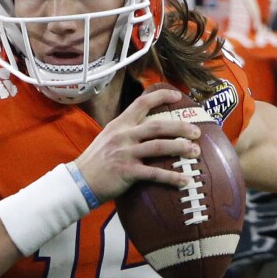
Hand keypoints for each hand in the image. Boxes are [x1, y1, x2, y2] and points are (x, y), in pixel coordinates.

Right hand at [73, 87, 201, 200]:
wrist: (79, 181)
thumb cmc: (97, 161)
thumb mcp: (109, 137)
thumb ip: (127, 131)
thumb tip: (149, 129)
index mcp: (120, 124)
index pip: (142, 103)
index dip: (161, 96)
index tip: (178, 96)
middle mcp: (123, 135)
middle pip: (157, 126)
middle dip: (180, 127)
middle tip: (197, 132)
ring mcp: (125, 153)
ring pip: (159, 146)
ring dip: (180, 148)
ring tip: (196, 152)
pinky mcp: (127, 171)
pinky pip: (154, 173)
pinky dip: (172, 177)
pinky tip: (186, 180)